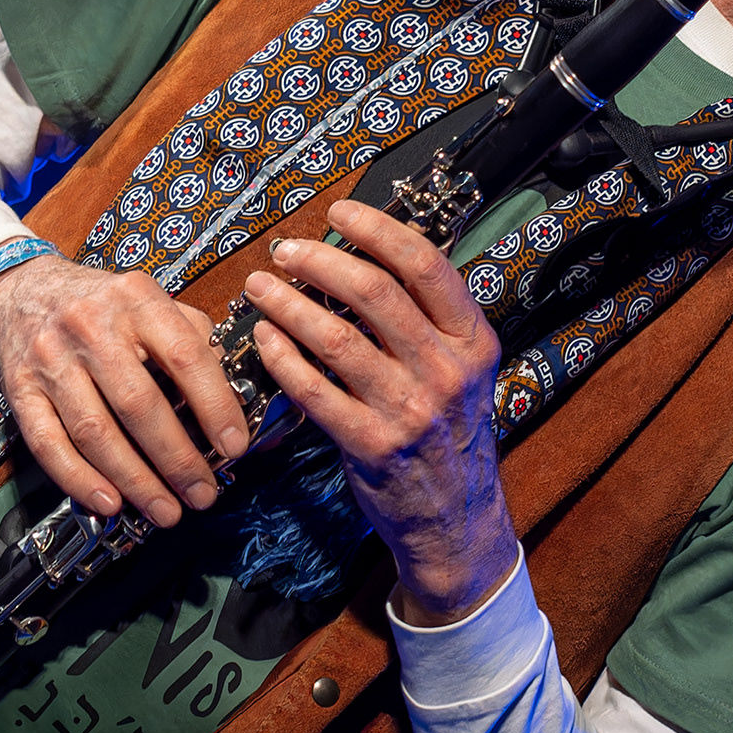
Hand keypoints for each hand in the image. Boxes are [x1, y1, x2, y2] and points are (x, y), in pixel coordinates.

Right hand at [0, 253, 246, 527]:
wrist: (21, 294)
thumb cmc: (100, 305)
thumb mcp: (150, 300)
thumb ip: (192, 337)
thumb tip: (229, 393)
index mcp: (136, 300)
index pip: (185, 357)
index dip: (214, 406)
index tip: (233, 445)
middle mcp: (91, 327)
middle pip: (139, 404)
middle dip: (177, 458)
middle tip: (202, 493)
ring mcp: (50, 359)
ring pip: (95, 431)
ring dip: (135, 480)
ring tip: (165, 509)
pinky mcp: (19, 390)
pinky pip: (49, 444)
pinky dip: (80, 480)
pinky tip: (110, 503)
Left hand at [243, 199, 516, 625]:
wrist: (454, 518)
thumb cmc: (446, 430)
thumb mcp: (459, 369)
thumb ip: (425, 320)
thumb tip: (367, 256)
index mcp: (472, 340)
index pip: (424, 266)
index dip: (378, 230)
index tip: (340, 213)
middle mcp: (446, 371)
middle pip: (375, 294)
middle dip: (321, 262)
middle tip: (285, 252)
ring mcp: (410, 410)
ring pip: (337, 339)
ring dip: (289, 306)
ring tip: (260, 288)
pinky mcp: (373, 445)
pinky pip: (316, 391)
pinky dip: (283, 360)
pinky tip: (263, 340)